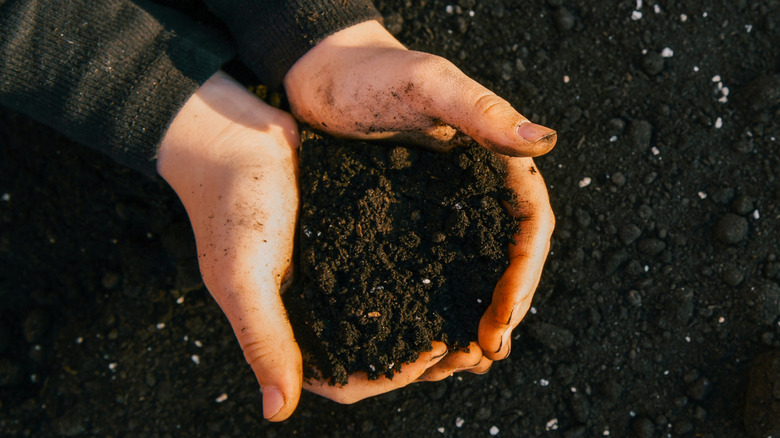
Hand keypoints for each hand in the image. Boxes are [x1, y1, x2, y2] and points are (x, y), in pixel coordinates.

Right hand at [155, 71, 470, 417]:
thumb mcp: (243, 275)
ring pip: (394, 315)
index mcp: (288, 333)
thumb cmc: (230, 204)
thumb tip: (277, 412)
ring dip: (434, 319)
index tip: (440, 352)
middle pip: (380, 353)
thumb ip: (263, 338)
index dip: (398, 377)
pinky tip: (459, 266)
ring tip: (477, 310)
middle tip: (474, 342)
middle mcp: (317, 314)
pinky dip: (426, 276)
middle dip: (428, 356)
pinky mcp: (352, 245)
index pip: (349, 381)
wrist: (237, 136)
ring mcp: (337, 279)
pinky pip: (393, 270)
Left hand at [284, 20, 555, 373]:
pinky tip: (425, 331)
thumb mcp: (427, 84)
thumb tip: (543, 140)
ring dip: (475, 315)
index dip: (525, 275)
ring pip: (475, 270)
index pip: (530, 225)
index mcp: (497, 160)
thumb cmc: (374, 73)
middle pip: (508, 258)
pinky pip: (434, 266)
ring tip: (460, 359)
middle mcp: (477, 190)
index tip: (502, 318)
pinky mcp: (410, 219)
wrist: (323, 75)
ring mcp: (444, 207)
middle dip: (503, 309)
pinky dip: (437, 302)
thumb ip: (481, 111)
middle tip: (483, 354)